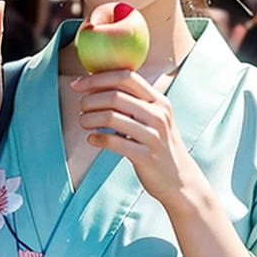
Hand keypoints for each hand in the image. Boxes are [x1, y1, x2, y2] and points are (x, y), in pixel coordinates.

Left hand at [72, 68, 191, 204]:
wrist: (178, 179)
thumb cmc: (158, 145)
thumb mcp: (154, 118)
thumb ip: (134, 101)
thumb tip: (97, 85)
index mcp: (159, 100)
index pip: (126, 77)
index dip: (97, 78)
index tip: (78, 84)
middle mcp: (158, 115)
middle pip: (115, 96)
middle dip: (90, 99)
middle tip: (81, 106)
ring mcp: (153, 136)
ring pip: (111, 117)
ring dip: (90, 118)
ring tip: (83, 122)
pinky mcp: (145, 156)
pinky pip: (114, 142)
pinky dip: (98, 139)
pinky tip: (92, 139)